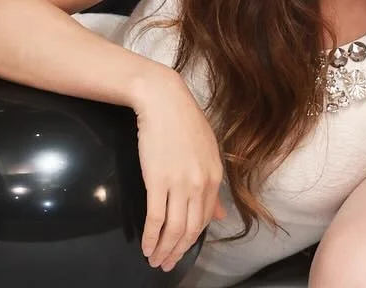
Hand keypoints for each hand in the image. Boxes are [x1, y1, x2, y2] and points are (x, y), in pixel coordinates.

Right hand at [134, 64, 226, 271]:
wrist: (163, 100)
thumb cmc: (183, 122)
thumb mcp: (207, 151)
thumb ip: (213, 185)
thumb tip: (220, 216)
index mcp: (214, 175)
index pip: (205, 219)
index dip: (192, 240)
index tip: (181, 251)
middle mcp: (201, 183)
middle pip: (191, 229)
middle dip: (178, 251)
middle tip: (166, 265)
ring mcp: (180, 182)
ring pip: (174, 229)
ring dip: (163, 249)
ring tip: (155, 261)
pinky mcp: (158, 180)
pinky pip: (156, 218)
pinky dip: (150, 237)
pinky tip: (145, 246)